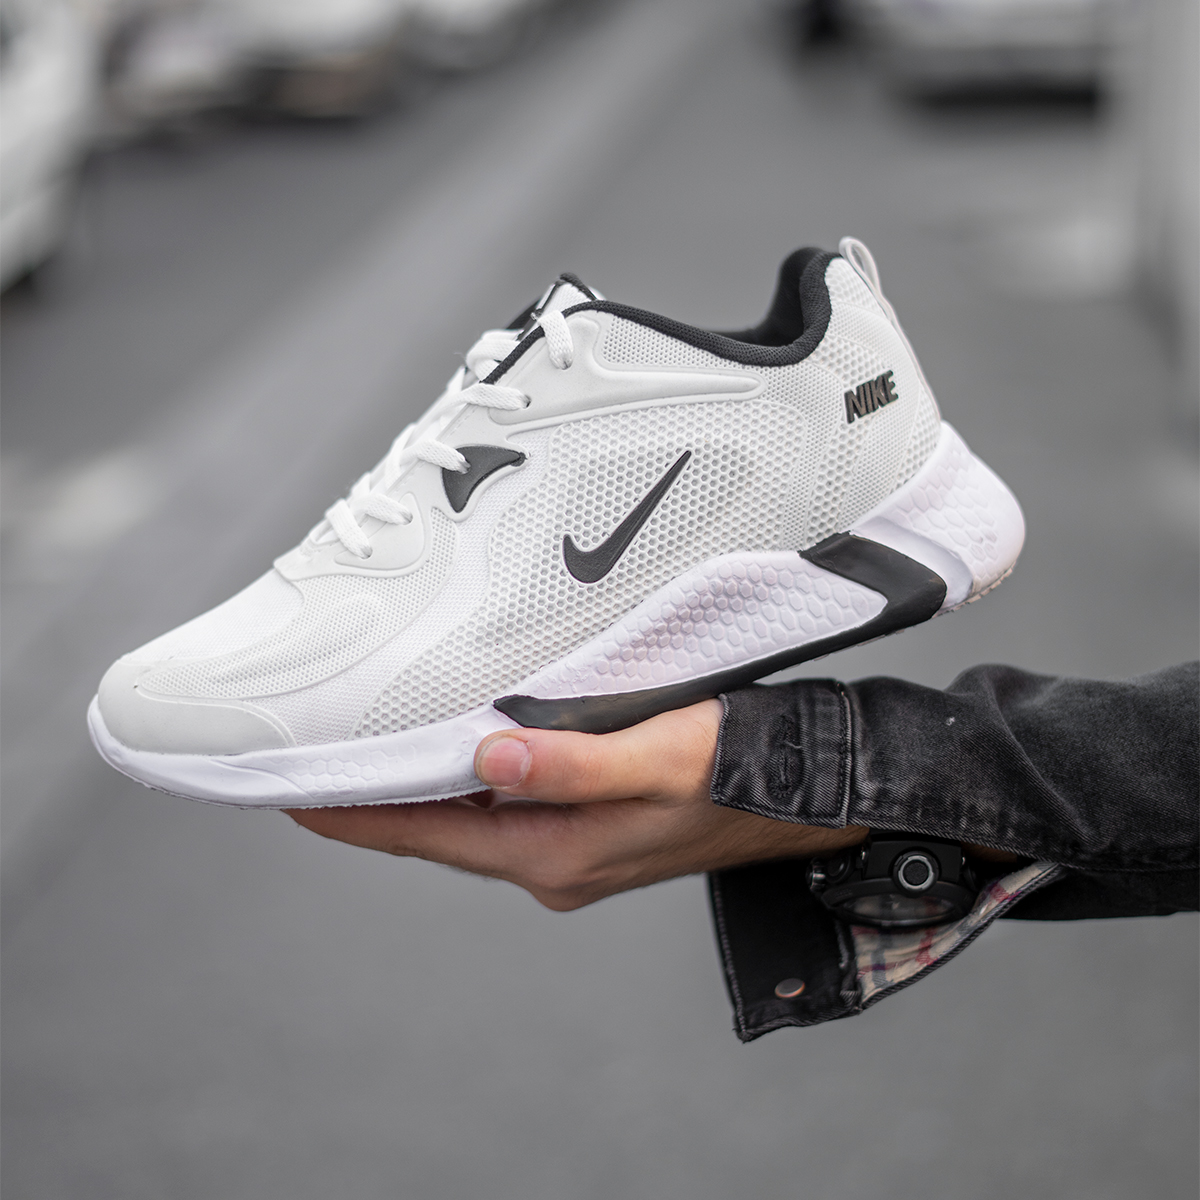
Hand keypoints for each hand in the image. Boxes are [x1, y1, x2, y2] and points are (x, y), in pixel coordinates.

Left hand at [285, 700, 866, 910]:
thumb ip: (573, 763)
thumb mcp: (658, 759)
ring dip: (424, 784)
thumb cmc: (740, 772)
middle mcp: (555, 859)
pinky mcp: (593, 822)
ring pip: (475, 815)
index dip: (357, 812)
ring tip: (368, 743)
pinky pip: (511, 803)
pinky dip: (472, 776)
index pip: (429, 834)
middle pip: (441, 828)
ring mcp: (574, 845)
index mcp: (556, 853)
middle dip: (378, 796)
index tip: (291, 788)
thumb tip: (486, 759)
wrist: (810, 790)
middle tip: (315, 753)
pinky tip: (459, 743)